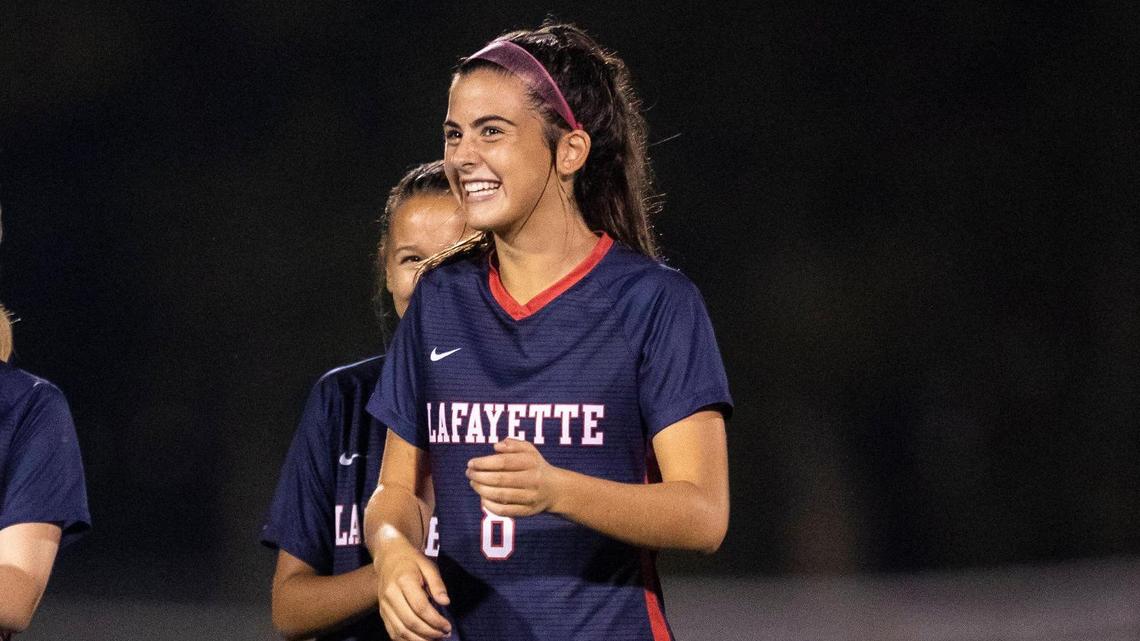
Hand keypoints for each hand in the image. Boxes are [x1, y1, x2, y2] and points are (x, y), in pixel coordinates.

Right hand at [373, 525, 451, 640]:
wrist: (388, 557)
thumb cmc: (412, 561)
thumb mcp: (428, 566)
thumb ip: (437, 584)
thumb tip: (446, 603)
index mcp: (403, 580)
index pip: (420, 607)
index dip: (435, 620)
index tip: (448, 627)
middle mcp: (390, 595)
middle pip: (410, 622)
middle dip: (430, 633)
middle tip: (444, 635)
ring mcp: (384, 606)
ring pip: (401, 631)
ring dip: (419, 640)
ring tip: (435, 639)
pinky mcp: (382, 613)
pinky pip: (393, 633)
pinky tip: (421, 640)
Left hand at [466, 438, 562, 516]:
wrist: (555, 490)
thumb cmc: (535, 466)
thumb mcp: (529, 450)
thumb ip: (513, 444)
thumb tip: (496, 447)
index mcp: (531, 462)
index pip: (504, 462)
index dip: (484, 463)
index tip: (471, 463)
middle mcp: (532, 479)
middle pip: (501, 479)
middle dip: (480, 476)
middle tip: (469, 473)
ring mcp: (530, 497)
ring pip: (501, 495)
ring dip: (482, 490)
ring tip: (473, 483)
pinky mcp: (527, 511)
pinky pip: (505, 511)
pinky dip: (490, 506)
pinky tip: (482, 498)